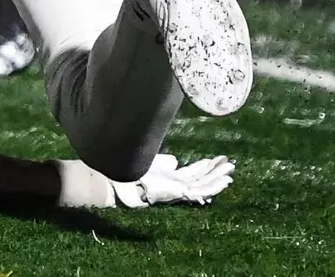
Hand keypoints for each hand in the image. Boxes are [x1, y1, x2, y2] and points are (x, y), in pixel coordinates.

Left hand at [111, 154, 234, 207]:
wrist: (122, 181)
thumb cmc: (133, 172)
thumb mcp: (153, 163)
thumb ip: (165, 162)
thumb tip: (175, 161)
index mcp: (172, 177)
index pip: (194, 172)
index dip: (207, 166)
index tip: (219, 159)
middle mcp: (178, 185)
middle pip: (202, 179)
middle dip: (216, 171)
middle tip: (230, 164)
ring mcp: (180, 191)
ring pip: (205, 185)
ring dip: (218, 179)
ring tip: (230, 172)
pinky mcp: (180, 194)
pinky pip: (201, 192)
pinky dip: (214, 187)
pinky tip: (223, 181)